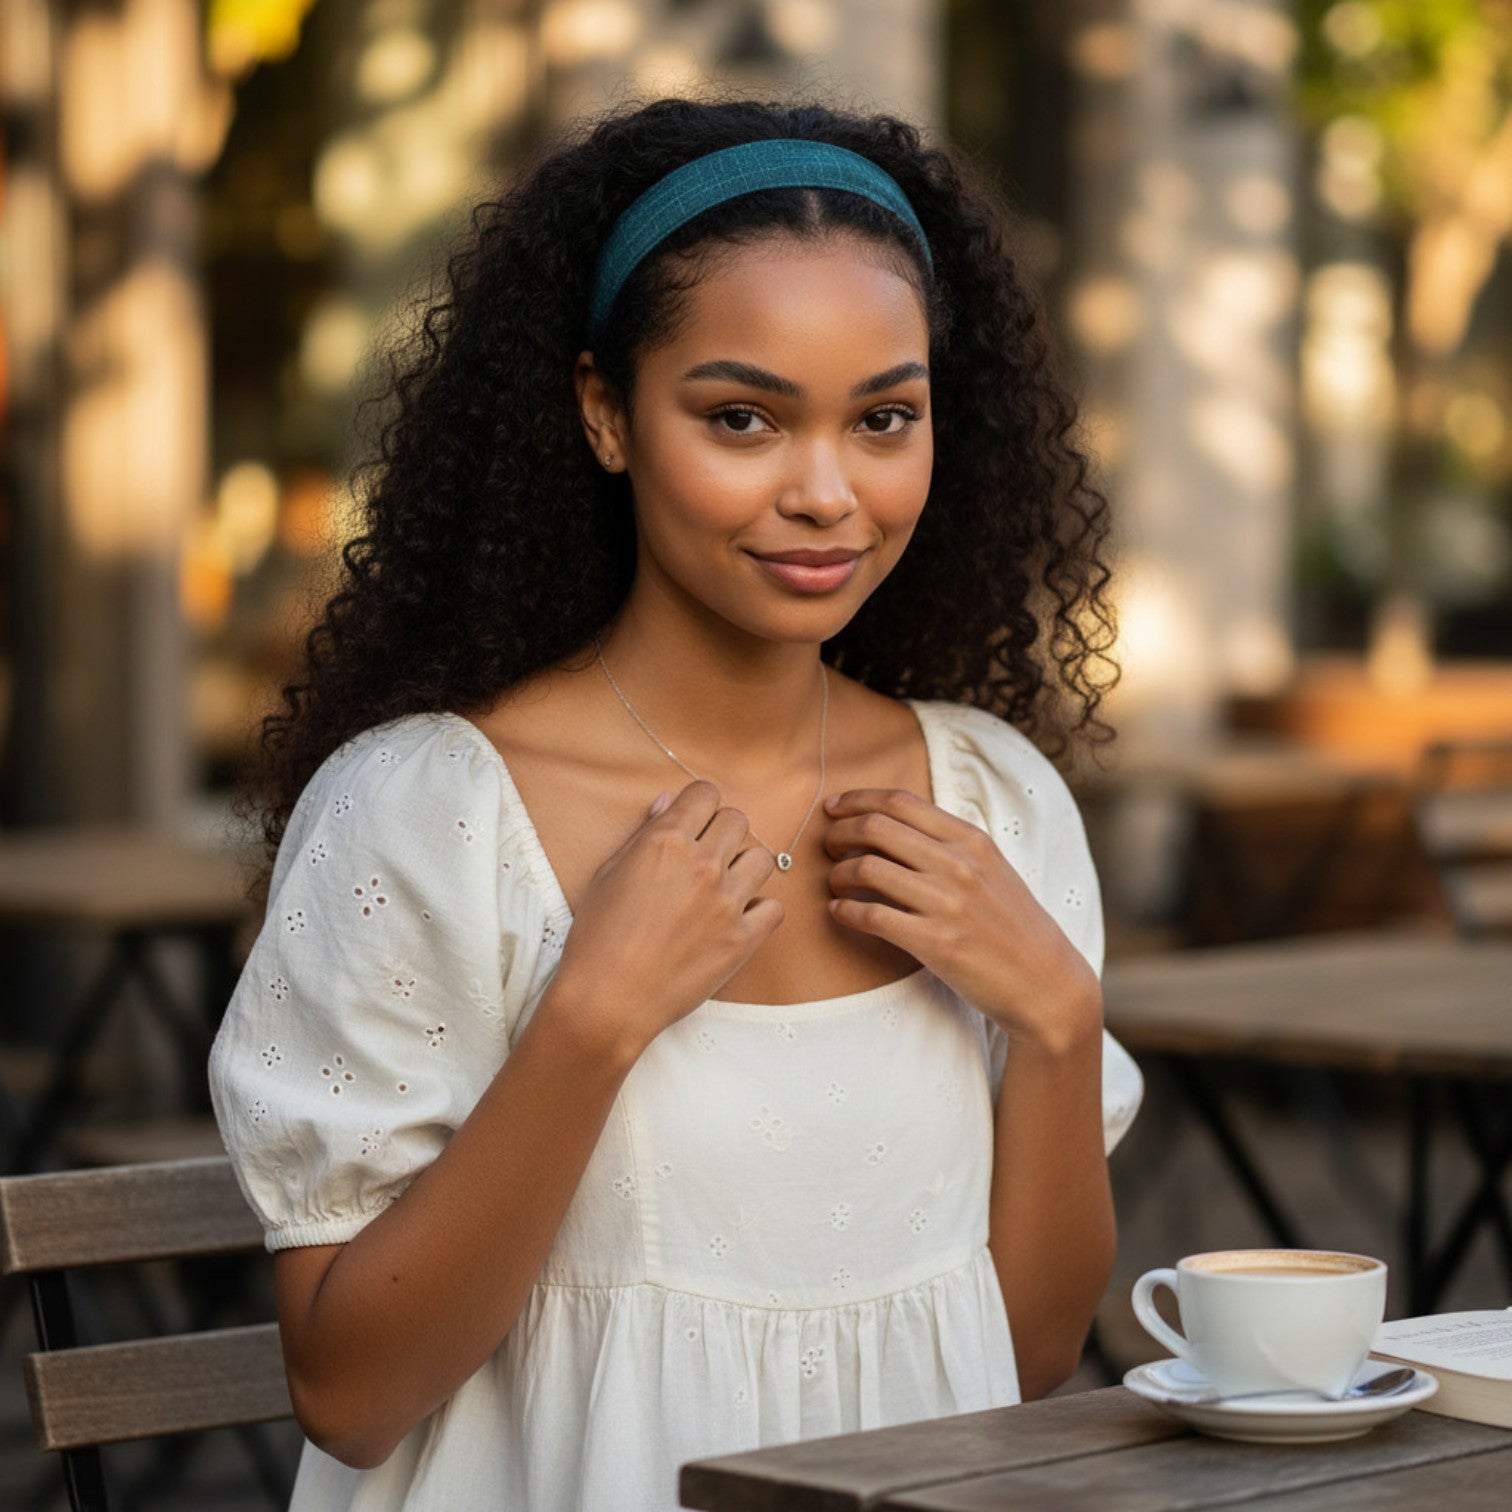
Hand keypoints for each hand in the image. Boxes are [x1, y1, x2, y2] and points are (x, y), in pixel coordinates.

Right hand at [550, 782, 782, 1057]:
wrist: (607, 999)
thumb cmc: (596, 937)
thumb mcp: (608, 873)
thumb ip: (644, 833)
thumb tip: (668, 802)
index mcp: (665, 841)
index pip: (705, 793)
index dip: (700, 804)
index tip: (695, 821)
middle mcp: (702, 864)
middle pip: (738, 819)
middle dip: (723, 832)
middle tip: (706, 855)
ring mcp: (727, 902)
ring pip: (763, 858)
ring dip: (745, 866)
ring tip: (724, 886)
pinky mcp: (742, 940)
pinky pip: (773, 908)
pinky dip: (760, 911)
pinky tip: (737, 919)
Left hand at [823, 788, 1099, 1054]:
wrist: (1046, 982)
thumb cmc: (1013, 926)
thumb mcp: (992, 870)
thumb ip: (950, 845)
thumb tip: (896, 825)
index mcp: (972, 840)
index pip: (901, 802)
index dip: (859, 799)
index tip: (834, 807)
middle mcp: (958, 864)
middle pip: (876, 828)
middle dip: (839, 833)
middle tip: (827, 845)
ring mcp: (948, 903)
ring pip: (867, 869)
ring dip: (838, 873)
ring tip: (834, 882)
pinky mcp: (936, 943)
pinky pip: (872, 917)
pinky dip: (845, 912)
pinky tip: (840, 913)